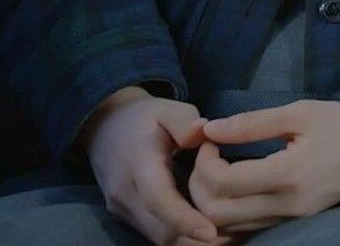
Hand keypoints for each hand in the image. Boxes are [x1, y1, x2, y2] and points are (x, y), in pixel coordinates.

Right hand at [81, 86, 222, 244]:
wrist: (105, 128)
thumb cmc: (144, 117)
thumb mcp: (167, 108)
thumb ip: (185, 120)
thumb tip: (202, 132)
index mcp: (138, 163)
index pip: (158, 199)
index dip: (184, 219)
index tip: (211, 232)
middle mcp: (125, 193)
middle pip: (160, 231)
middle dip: (195, 239)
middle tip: (235, 235)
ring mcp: (122, 209)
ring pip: (159, 240)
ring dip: (190, 243)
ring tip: (227, 235)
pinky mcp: (126, 217)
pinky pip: (156, 236)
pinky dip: (181, 239)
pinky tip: (206, 231)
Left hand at [188, 99, 339, 232]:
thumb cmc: (339, 124)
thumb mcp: (299, 112)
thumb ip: (252, 122)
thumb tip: (209, 129)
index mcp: (289, 174)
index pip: (223, 182)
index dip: (204, 161)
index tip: (211, 139)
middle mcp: (287, 205)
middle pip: (216, 213)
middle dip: (198, 185)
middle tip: (207, 157)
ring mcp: (289, 218)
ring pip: (226, 226)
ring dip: (209, 200)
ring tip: (217, 170)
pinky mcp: (290, 222)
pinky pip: (244, 227)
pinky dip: (226, 211)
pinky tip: (231, 185)